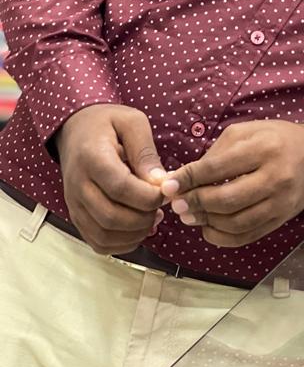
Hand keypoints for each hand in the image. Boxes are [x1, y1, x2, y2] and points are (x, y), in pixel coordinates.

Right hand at [56, 104, 165, 255]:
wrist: (76, 129)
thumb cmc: (107, 122)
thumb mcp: (132, 122)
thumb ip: (146, 152)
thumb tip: (161, 182)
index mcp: (92, 157)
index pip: (119, 187)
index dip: (147, 196)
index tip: (166, 192)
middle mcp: (78, 185)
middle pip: (111, 216)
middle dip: (144, 218)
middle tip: (162, 208)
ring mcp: (74, 204)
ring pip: (103, 234)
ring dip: (134, 234)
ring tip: (153, 218)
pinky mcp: (76, 216)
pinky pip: (97, 242)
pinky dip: (121, 244)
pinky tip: (138, 229)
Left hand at [161, 120, 303, 247]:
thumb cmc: (277, 139)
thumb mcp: (248, 132)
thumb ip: (216, 153)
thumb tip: (184, 177)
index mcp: (264, 148)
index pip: (218, 168)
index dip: (188, 178)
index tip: (167, 185)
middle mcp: (275, 177)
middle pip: (226, 199)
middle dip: (195, 203)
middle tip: (176, 204)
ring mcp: (280, 202)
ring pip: (235, 222)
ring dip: (206, 222)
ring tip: (189, 215)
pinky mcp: (281, 220)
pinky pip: (247, 237)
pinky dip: (222, 237)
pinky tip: (208, 228)